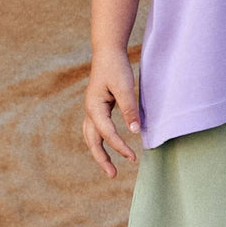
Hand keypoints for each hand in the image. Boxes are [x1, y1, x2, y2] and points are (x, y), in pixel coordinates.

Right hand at [82, 48, 140, 177]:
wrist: (108, 51)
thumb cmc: (116, 67)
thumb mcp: (124, 87)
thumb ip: (129, 109)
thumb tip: (135, 132)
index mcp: (94, 107)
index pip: (107, 133)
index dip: (120, 147)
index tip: (133, 158)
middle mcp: (90, 111)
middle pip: (92, 141)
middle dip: (102, 159)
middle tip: (113, 175)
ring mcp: (92, 109)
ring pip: (92, 137)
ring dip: (99, 152)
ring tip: (110, 167)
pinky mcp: (98, 107)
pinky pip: (97, 129)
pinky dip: (101, 140)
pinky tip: (111, 145)